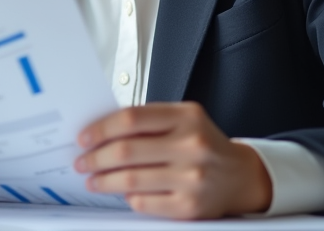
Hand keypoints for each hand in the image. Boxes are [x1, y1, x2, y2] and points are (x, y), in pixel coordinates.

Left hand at [74, 102, 271, 218]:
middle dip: (95, 158)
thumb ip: (150, 121)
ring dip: (103, 181)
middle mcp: (191, 145)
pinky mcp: (190, 207)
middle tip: (82, 161)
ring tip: (92, 179)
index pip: (131, 119)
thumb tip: (102, 131)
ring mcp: (191, 178)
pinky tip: (120, 193)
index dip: (101, 128)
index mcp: (187, 117)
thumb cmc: (204, 144)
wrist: (241, 176)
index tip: (83, 137)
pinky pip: (144, 203)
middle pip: (126, 151)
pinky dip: (127, 197)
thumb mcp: (184, 120)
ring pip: (131, 180)